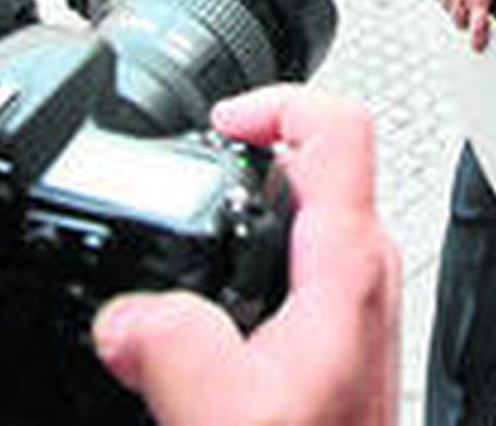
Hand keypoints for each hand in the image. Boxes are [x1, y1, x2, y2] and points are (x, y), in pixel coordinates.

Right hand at [91, 85, 400, 425]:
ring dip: (256, 201)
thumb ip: (171, 348)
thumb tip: (127, 313)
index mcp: (349, 264)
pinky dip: (261, 243)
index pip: (342, 126)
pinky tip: (219, 276)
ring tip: (201, 209)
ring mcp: (361, 293)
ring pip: (315, 205)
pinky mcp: (345, 322)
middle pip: (325, 156)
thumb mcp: (224, 412)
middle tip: (200, 160)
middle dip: (256, 150)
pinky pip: (307, 250)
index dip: (279, 101)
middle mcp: (367, 268)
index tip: (222, 120)